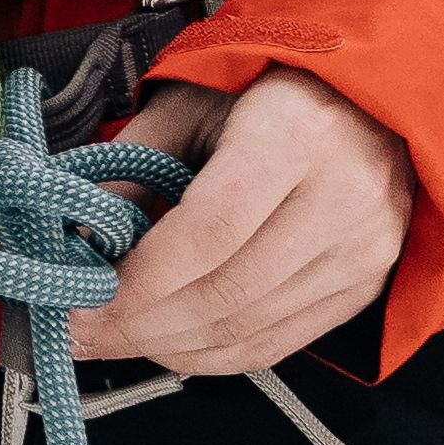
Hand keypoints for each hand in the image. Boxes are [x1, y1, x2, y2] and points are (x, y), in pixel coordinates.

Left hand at [86, 68, 413, 376]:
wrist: (365, 100)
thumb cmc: (271, 88)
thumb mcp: (190, 101)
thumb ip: (132, 166)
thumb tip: (77, 239)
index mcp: (298, 132)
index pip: (212, 230)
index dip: (142, 278)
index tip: (86, 299)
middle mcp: (345, 196)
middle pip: (227, 290)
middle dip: (140, 323)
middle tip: (81, 331)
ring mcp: (363, 249)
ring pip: (249, 328)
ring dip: (169, 346)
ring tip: (114, 337)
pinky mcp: (365, 286)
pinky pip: (277, 344)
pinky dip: (213, 356)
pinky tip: (168, 345)